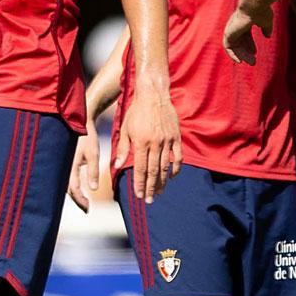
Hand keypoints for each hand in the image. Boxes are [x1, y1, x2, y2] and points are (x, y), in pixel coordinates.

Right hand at [68, 127, 101, 211]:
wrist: (78, 121)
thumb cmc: (87, 136)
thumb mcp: (93, 153)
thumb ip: (93, 171)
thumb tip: (93, 189)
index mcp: (69, 164)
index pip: (73, 188)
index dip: (80, 200)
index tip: (88, 208)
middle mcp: (62, 165)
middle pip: (66, 189)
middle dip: (76, 199)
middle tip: (86, 208)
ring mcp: (60, 163)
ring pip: (64, 183)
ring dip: (73, 193)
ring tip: (83, 200)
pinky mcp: (62, 161)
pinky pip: (64, 177)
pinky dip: (70, 185)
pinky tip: (77, 188)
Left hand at [113, 81, 181, 202]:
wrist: (153, 95)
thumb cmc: (136, 112)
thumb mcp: (126, 129)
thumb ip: (123, 149)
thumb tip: (117, 166)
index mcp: (141, 142)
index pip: (141, 169)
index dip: (140, 183)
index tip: (139, 195)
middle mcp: (155, 143)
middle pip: (154, 171)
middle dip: (151, 188)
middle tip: (149, 200)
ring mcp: (167, 141)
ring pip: (166, 167)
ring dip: (162, 182)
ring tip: (159, 193)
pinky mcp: (176, 137)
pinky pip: (178, 157)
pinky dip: (176, 168)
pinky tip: (172, 177)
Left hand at [224, 3, 271, 63]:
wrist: (254, 6)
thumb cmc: (261, 11)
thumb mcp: (266, 22)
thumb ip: (266, 29)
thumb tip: (267, 36)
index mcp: (244, 22)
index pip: (245, 36)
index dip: (250, 45)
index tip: (255, 53)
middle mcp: (236, 25)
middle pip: (240, 42)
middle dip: (246, 52)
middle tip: (253, 62)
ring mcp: (231, 29)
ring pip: (235, 46)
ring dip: (242, 55)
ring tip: (251, 63)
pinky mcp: (228, 33)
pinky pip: (228, 47)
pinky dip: (232, 54)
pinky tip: (240, 61)